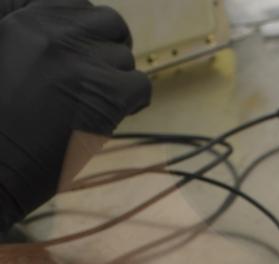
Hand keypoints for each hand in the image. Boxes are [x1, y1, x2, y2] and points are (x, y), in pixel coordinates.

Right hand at [0, 0, 149, 228]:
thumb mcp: (1, 53)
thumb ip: (19, 30)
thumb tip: (52, 35)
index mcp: (21, 17)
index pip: (74, 5)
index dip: (83, 29)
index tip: (77, 53)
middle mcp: (52, 31)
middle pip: (107, 22)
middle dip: (108, 46)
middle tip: (97, 75)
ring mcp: (81, 60)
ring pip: (124, 57)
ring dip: (115, 79)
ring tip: (92, 102)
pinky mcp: (105, 93)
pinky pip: (140, 85)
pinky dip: (133, 101)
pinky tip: (112, 115)